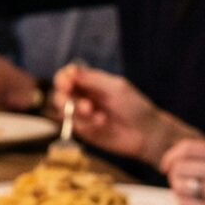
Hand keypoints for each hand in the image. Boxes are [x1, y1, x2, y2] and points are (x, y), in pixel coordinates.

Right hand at [54, 65, 193, 162]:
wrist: (146, 133)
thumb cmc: (135, 106)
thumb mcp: (115, 87)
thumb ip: (91, 79)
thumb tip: (69, 71)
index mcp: (90, 82)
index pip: (65, 76)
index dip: (62, 79)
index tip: (68, 84)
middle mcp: (82, 97)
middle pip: (58, 94)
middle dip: (66, 99)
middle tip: (85, 105)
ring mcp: (81, 115)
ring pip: (62, 111)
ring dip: (77, 112)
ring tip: (97, 114)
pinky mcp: (83, 131)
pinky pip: (72, 126)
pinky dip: (85, 123)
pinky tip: (102, 123)